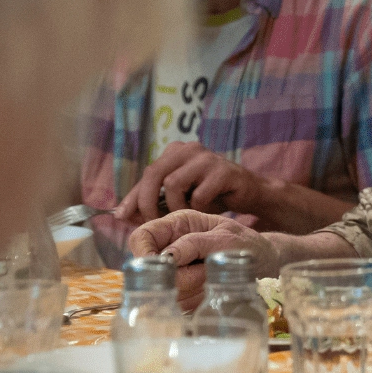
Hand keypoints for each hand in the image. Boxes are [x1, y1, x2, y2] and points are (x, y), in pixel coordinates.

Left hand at [116, 142, 268, 228]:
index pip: (147, 174)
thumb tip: (121, 214)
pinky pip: (199, 194)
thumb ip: (153, 203)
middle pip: (155, 173)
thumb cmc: (212, 195)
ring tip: (185, 216)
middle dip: (148, 202)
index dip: (133, 197)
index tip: (123, 216)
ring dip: (175, 207)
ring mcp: (207, 158)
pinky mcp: (224, 171)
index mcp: (175, 152)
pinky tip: (206, 210)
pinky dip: (198, 208)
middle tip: (154, 222)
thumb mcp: (179, 198)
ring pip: (173, 183)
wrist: (250, 193)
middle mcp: (189, 150)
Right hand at [129, 210, 280, 310]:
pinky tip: (211, 289)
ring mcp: (175, 271)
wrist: (266, 264)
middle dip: (178, 276)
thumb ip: (196, 243)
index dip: (143, 253)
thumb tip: (166, 256)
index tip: (163, 267)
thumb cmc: (248, 244)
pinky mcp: (182, 292)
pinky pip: (177, 303)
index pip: (141, 237)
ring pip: (164, 289)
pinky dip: (196, 299)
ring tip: (213, 277)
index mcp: (177, 225)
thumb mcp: (227, 238)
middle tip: (205, 272)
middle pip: (151, 269)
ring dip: (191, 287)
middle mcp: (171, 247)